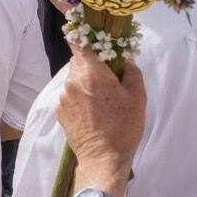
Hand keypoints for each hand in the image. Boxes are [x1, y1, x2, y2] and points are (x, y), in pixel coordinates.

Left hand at [55, 48, 145, 176]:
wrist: (103, 158)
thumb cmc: (124, 126)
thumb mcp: (137, 97)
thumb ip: (131, 72)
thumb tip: (125, 60)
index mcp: (92, 73)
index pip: (79, 43)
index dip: (85, 39)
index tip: (94, 42)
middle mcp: (72, 81)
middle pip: (78, 62)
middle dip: (92, 66)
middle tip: (107, 79)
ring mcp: (63, 96)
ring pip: (74, 80)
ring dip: (85, 84)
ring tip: (101, 102)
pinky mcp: (58, 110)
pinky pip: (69, 96)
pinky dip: (78, 99)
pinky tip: (91, 113)